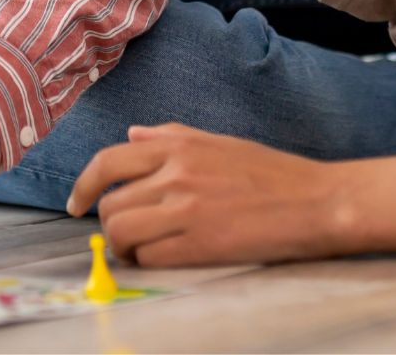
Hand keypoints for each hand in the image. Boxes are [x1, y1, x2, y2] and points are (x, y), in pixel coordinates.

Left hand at [65, 123, 353, 266]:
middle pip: (110, 204)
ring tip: (144, 248)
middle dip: (110, 222)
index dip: (83, 185)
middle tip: (128, 233)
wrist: (319, 202)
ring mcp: (186, 209)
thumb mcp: (220, 142)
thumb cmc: (273, 173)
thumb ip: (171, 136)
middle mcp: (175, 173)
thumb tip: (132, 134)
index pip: (108, 161)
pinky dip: (147, 262)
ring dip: (125, 246)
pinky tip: (164, 258)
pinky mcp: (200, 244)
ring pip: (121, 232)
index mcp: (178, 145)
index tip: (76, 203)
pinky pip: (149, 257)